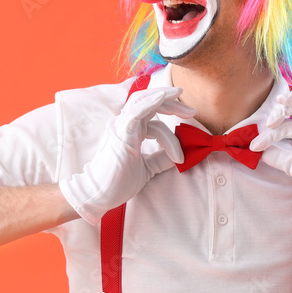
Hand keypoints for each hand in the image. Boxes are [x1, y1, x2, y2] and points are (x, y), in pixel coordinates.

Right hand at [59, 86, 195, 224]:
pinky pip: (137, 111)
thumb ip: (161, 159)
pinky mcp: (121, 132)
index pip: (154, 117)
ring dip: (164, 98)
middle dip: (172, 104)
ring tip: (184, 104)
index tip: (183, 149)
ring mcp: (121, 126)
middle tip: (192, 112)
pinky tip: (163, 98)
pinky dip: (150, 102)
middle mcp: (124, 124)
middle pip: (149, 102)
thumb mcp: (147, 168)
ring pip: (143, 101)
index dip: (172, 128)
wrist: (99, 194)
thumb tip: (181, 155)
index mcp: (130, 130)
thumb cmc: (118, 182)